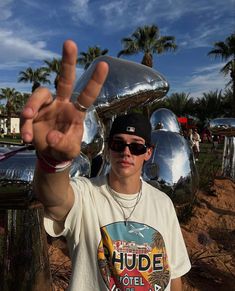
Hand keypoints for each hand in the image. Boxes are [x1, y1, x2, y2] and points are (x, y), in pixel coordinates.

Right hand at [20, 40, 108, 160]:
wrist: (51, 155)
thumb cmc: (65, 149)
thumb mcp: (70, 150)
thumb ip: (64, 145)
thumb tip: (51, 136)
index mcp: (77, 111)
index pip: (88, 95)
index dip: (95, 81)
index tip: (104, 64)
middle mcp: (63, 103)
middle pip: (65, 80)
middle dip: (68, 62)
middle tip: (70, 43)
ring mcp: (47, 106)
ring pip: (40, 93)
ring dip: (31, 105)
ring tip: (27, 118)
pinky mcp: (33, 112)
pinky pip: (26, 113)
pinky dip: (24, 124)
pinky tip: (26, 138)